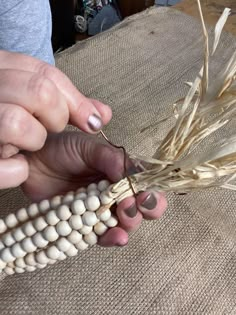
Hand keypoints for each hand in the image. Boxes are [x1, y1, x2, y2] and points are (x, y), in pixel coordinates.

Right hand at [0, 50, 110, 188]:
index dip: (76, 102)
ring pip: (16, 122)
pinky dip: (16, 170)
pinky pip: (1, 165)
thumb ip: (71, 105)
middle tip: (50, 129)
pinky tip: (18, 164)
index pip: (47, 76)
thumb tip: (104, 114)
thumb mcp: (41, 105)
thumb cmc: (16, 124)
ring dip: (34, 139)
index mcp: (3, 68)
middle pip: (40, 92)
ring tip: (27, 145)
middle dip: (57, 117)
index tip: (92, 122)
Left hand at [22, 131, 166, 246]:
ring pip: (125, 222)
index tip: (144, 195)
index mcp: (120, 171)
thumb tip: (132, 174)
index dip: (151, 190)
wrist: (32, 163)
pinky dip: (112, 239)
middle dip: (145, 209)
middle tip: (132, 206)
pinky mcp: (84, 224)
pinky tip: (117, 237)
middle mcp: (115, 191)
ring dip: (129, 224)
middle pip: (141, 205)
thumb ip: (110, 158)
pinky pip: (102, 236)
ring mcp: (100, 209)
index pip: (145, 182)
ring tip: (123, 220)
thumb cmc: (61, 149)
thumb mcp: (87, 147)